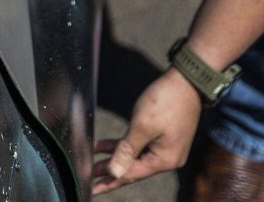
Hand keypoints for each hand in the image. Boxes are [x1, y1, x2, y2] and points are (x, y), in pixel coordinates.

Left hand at [92, 69, 201, 193]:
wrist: (186, 82)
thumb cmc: (165, 103)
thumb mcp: (142, 127)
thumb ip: (126, 151)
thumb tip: (114, 173)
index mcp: (163, 160)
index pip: (131, 175)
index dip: (110, 182)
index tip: (92, 189)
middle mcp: (166, 158)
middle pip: (131, 169)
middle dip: (108, 172)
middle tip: (86, 177)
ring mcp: (164, 147)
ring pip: (132, 157)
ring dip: (112, 158)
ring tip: (90, 164)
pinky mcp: (161, 136)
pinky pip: (137, 146)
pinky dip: (120, 146)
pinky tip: (102, 146)